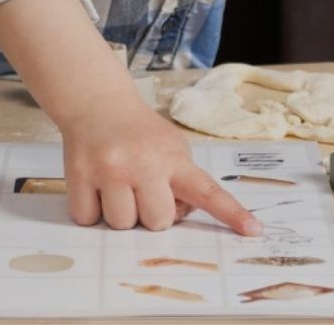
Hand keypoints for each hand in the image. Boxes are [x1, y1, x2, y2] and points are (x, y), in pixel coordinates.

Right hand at [61, 103, 261, 235]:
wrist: (97, 103)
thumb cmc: (139, 134)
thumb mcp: (172, 147)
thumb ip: (182, 181)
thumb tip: (177, 217)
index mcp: (173, 158)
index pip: (207, 191)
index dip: (231, 214)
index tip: (254, 231)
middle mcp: (142, 163)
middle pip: (157, 222)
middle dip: (150, 214)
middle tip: (141, 189)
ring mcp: (109, 170)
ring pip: (121, 224)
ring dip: (120, 213)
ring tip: (116, 186)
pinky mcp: (78, 176)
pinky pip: (88, 219)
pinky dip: (91, 211)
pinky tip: (95, 186)